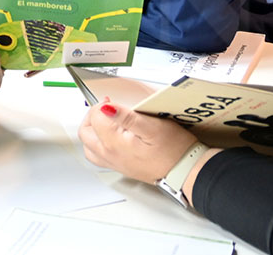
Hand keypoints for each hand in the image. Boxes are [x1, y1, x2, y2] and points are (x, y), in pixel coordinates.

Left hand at [78, 101, 204, 183]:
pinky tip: (107, 137)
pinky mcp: (121, 167)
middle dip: (92, 116)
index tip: (113, 101)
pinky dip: (97, 144)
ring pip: (88, 146)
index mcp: (114, 143)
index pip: (95, 117)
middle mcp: (110, 155)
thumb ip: (125, 117)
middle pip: (85, 132)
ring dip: (91, 131)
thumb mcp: (153, 126)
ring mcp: (114, 163)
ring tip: (104, 121)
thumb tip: (105, 107)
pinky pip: (98, 156)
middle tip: (105, 108)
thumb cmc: (174, 150)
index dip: (102, 105)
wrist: (186, 171)